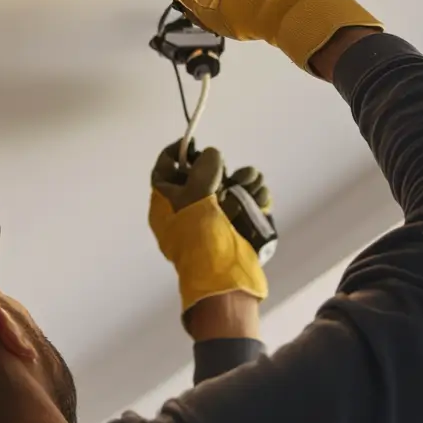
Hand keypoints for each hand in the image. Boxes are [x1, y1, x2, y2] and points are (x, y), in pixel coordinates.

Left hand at [149, 140, 268, 331]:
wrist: (224, 279)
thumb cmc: (200, 237)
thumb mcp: (195, 195)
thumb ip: (204, 167)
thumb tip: (212, 155)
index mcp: (166, 203)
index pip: (165, 169)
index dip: (177, 153)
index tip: (194, 143)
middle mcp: (188, 208)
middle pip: (204, 173)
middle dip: (221, 169)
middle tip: (227, 173)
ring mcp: (214, 217)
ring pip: (231, 184)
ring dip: (244, 181)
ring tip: (250, 187)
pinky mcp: (238, 224)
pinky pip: (248, 200)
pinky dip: (255, 198)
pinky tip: (258, 201)